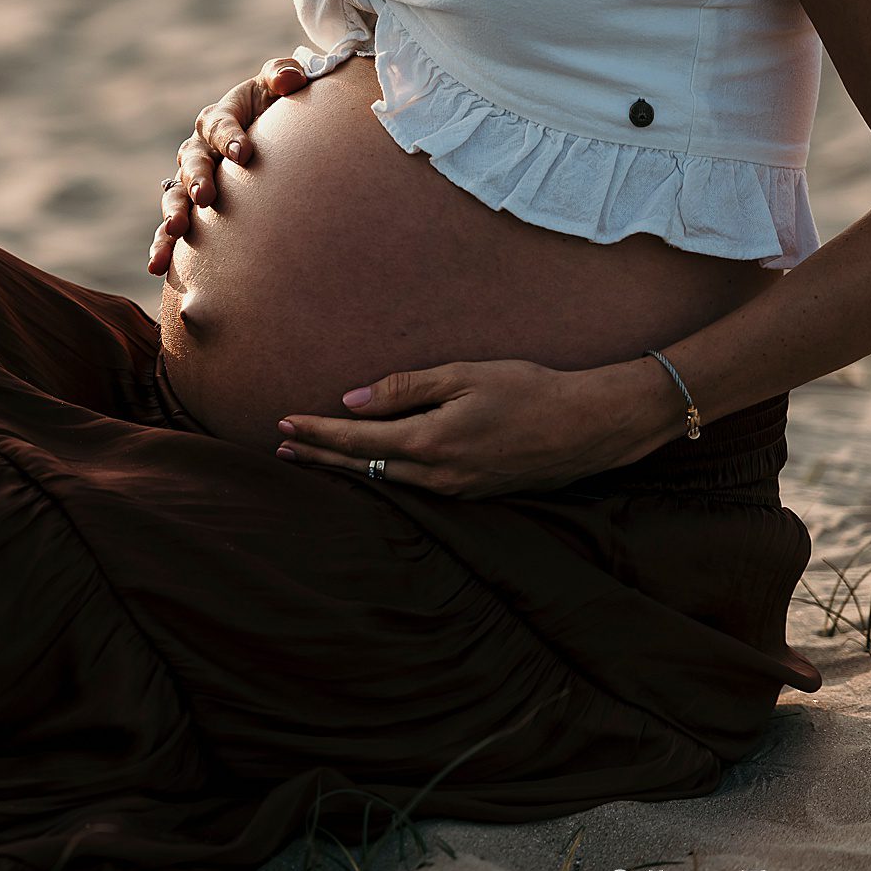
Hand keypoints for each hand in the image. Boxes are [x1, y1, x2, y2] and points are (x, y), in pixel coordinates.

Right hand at [148, 56, 311, 274]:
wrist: (270, 139)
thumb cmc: (276, 109)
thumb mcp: (280, 85)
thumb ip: (283, 75)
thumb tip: (291, 80)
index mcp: (219, 118)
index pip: (220, 125)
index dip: (230, 137)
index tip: (244, 153)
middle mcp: (198, 150)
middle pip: (192, 162)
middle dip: (198, 178)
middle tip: (206, 196)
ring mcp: (190, 182)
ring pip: (176, 196)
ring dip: (174, 213)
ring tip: (177, 230)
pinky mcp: (191, 211)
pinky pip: (172, 228)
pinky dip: (163, 244)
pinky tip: (158, 266)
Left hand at [271, 358, 678, 498]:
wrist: (589, 427)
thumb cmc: (530, 390)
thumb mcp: (464, 376)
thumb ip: (404, 389)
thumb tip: (351, 401)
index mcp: (430, 442)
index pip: (356, 441)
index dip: (316, 432)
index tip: (283, 423)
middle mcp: (437, 476)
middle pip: (362, 468)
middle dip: (319, 456)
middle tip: (281, 447)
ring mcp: (455, 491)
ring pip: (386, 481)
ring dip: (346, 468)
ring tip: (313, 457)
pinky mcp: (472, 494)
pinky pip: (413, 487)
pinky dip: (382, 476)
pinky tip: (369, 468)